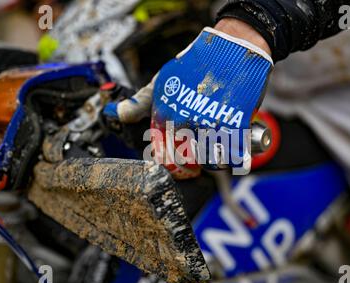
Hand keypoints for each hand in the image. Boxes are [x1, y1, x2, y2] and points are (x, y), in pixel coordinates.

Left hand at [104, 19, 272, 177]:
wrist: (228, 49)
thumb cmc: (193, 65)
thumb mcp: (161, 82)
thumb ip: (139, 103)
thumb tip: (114, 115)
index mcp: (166, 117)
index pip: (164, 157)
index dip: (172, 164)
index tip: (180, 162)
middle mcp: (186, 123)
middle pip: (187, 163)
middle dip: (192, 165)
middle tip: (199, 158)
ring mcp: (211, 126)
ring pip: (210, 162)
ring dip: (214, 161)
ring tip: (216, 150)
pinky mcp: (235, 125)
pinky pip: (234, 155)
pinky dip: (235, 157)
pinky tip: (233, 149)